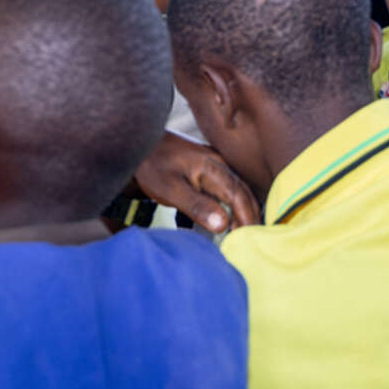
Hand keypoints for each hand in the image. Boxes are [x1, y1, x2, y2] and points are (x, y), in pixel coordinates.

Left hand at [134, 132, 259, 233]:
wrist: (139, 143)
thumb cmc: (152, 166)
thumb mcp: (170, 189)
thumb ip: (197, 206)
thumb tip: (223, 224)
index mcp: (213, 167)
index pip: (239, 196)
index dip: (247, 219)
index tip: (249, 241)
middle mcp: (220, 164)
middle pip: (244, 194)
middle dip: (249, 219)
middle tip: (247, 245)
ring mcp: (216, 166)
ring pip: (238, 192)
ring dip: (242, 214)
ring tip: (239, 238)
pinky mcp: (210, 171)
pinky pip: (227, 190)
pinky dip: (232, 207)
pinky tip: (228, 222)